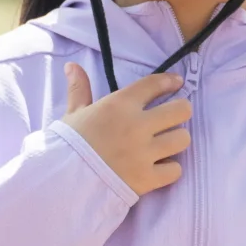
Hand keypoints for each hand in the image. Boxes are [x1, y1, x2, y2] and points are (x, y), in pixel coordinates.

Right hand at [62, 64, 190, 195]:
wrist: (62, 180)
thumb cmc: (68, 144)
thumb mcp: (73, 113)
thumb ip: (79, 89)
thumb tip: (72, 65)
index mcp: (120, 105)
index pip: (153, 85)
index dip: (169, 81)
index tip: (177, 82)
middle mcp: (138, 125)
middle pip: (181, 110)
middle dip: (180, 111)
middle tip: (173, 118)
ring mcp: (145, 153)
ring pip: (182, 139)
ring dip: (176, 140)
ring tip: (168, 143)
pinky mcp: (147, 178)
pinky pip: (175, 170)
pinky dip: (170, 169)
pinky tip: (161, 168)